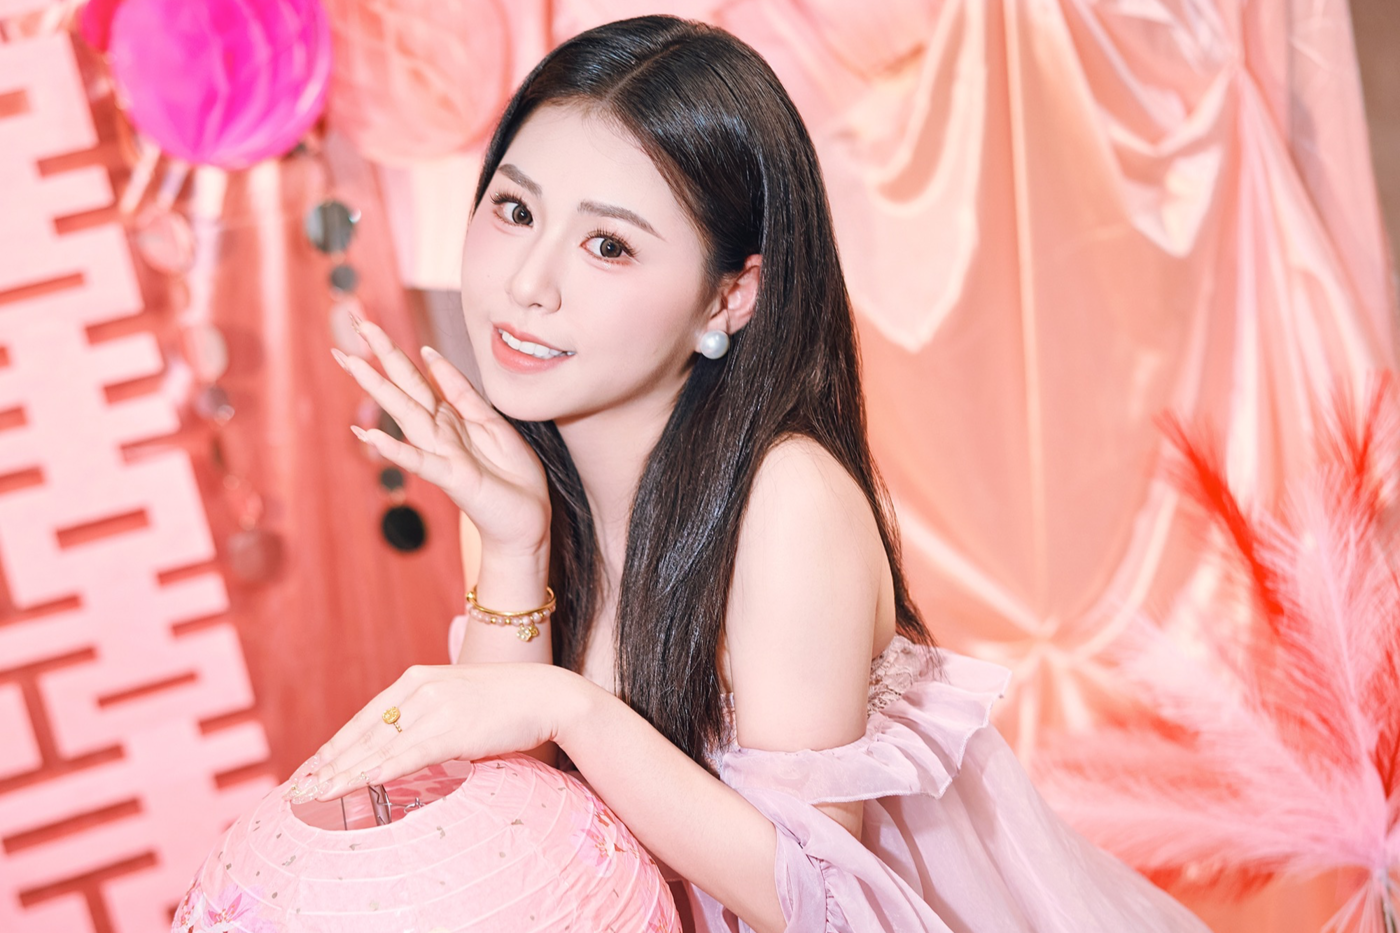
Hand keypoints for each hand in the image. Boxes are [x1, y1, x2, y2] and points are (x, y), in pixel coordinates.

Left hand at [285, 662, 578, 802]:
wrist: (546, 695)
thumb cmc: (506, 702)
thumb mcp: (457, 700)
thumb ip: (427, 715)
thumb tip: (403, 742)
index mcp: (418, 679)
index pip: (365, 718)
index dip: (335, 746)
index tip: (311, 769)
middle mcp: (420, 689)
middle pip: (364, 733)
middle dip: (329, 763)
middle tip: (300, 789)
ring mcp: (436, 708)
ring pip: (380, 747)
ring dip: (345, 774)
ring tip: (317, 795)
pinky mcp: (454, 729)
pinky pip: (409, 755)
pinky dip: (380, 771)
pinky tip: (359, 783)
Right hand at [332, 317, 549, 555]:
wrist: (526, 520)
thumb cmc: (510, 475)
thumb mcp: (491, 422)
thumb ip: (461, 393)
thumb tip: (430, 356)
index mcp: (449, 417)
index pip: (414, 378)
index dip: (392, 350)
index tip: (365, 324)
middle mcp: (438, 433)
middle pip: (404, 388)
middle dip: (379, 357)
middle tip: (351, 325)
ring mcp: (442, 454)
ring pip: (406, 415)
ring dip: (378, 390)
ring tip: (351, 364)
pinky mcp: (453, 478)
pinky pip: (422, 461)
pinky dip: (396, 448)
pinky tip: (371, 435)